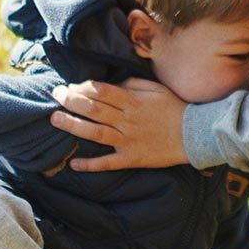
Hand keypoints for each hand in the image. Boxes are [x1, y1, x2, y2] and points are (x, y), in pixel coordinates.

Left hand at [48, 77, 189, 169]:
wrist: (193, 135)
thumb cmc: (174, 108)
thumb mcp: (156, 88)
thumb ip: (131, 83)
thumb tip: (110, 84)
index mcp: (133, 101)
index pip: (101, 91)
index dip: (82, 87)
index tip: (71, 86)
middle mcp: (127, 120)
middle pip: (93, 109)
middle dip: (70, 100)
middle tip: (55, 95)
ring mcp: (128, 141)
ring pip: (95, 133)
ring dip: (73, 125)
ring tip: (55, 119)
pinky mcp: (131, 158)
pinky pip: (108, 163)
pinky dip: (91, 164)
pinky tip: (74, 163)